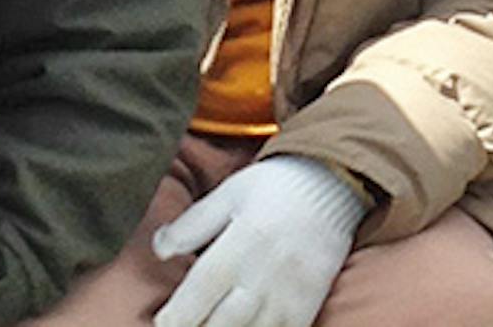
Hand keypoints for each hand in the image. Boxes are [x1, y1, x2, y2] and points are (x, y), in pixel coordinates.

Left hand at [150, 155, 367, 326]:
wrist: (335, 181)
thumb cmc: (275, 186)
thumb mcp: (229, 193)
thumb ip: (192, 224)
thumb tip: (158, 248)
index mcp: (241, 244)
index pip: (200, 293)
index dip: (176, 316)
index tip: (162, 322)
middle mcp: (264, 274)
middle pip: (221, 323)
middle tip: (184, 326)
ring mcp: (289, 294)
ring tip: (211, 326)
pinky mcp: (308, 305)